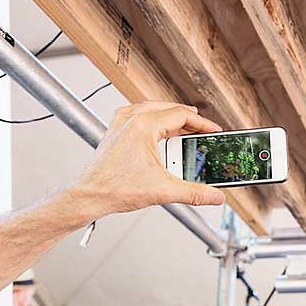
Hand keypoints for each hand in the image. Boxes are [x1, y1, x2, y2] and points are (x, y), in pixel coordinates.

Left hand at [70, 102, 226, 221]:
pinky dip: (154, 120)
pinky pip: (140, 115)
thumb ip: (194, 193)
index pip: (181, 115)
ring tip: (186, 129)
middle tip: (203, 130)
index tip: (214, 130)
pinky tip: (161, 132)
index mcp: (144, 126)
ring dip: (171, 117)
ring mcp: (121, 123)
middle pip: (169, 109)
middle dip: (189, 120)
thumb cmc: (115, 188)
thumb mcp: (163, 191)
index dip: (202, 123)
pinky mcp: (116, 130)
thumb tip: (215, 196)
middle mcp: (131, 119)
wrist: (90, 195)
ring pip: (154, 109)